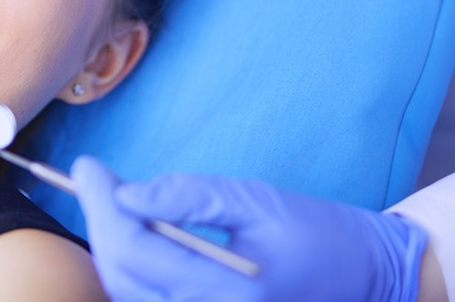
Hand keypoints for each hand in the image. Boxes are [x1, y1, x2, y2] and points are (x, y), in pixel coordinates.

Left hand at [73, 156, 427, 301]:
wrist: (366, 276)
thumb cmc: (319, 234)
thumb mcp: (257, 201)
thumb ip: (191, 197)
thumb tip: (127, 193)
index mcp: (228, 290)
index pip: (135, 252)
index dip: (102, 205)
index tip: (88, 166)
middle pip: (122, 277)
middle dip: (100, 222)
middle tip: (93, 177)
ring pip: (129, 293)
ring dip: (112, 245)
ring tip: (112, 199)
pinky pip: (149, 300)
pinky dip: (132, 266)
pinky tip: (136, 231)